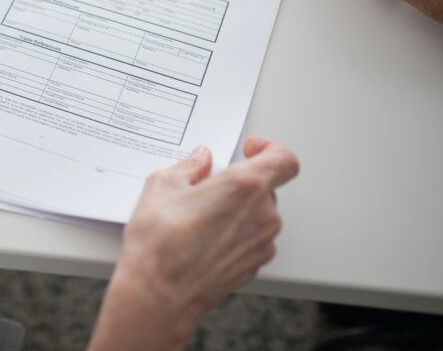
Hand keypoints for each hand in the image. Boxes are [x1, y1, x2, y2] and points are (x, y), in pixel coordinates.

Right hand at [88, 138, 298, 350]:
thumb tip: (200, 160)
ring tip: (201, 215)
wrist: (160, 293)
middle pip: (266, 187)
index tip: (249, 149)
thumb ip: (189, 166)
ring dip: (238, 209)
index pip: (283, 160)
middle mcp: (262, 214)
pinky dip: (235, 233)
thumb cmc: (161, 243)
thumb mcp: (163, 185)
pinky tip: (204, 238)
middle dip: (241, 182)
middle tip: (209, 185)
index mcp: (245, 186)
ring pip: (259, 214)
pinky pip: (252, 239)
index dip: (269, 150)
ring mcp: (261, 243)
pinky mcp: (253, 265)